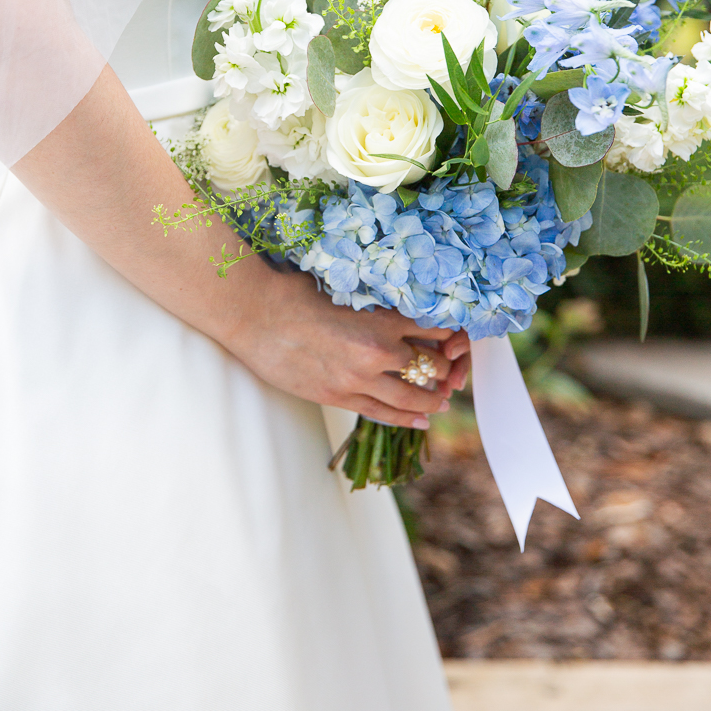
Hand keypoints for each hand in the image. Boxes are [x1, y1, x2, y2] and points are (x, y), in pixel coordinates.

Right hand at [219, 266, 470, 428]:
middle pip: (430, 366)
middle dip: (445, 369)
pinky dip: (406, 418)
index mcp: (381, 318)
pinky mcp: (338, 397)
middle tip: (452, 370)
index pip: (435, 329)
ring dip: (431, 398)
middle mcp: (376, 351)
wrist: (255, 315)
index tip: (455, 336)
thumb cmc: (296, 292)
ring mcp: (357, 379)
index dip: (451, 334)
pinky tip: (421, 419)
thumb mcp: (348, 291)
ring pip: (412, 397)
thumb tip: (405, 307)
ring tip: (441, 399)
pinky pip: (381, 413)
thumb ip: (377, 304)